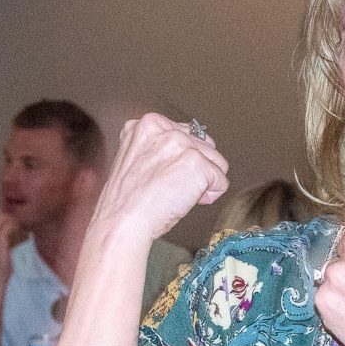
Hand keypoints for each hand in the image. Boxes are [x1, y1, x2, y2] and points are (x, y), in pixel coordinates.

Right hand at [0, 208, 26, 272]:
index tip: (10, 224)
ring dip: (14, 222)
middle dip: (8, 218)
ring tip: (20, 231)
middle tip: (17, 227)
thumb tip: (6, 220)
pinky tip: (21, 235)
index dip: (1, 215)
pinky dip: (17, 228)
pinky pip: (10, 225)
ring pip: (4, 217)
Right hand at [86, 114, 227, 248]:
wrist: (123, 221)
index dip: (182, 160)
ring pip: (217, 162)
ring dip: (204, 183)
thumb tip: (185, 154)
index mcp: (148, 124)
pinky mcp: (197, 163)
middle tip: (173, 186)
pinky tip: (186, 200)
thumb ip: (159, 147)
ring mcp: (182, 144)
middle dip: (196, 169)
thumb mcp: (136, 158)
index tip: (167, 174)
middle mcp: (166, 129)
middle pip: (206, 146)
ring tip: (177, 194)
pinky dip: (211, 196)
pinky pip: (221, 181)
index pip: (186, 134)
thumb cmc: (127, 200)